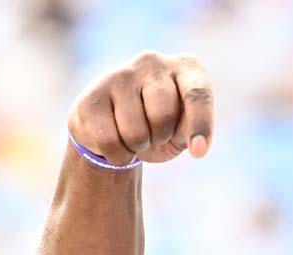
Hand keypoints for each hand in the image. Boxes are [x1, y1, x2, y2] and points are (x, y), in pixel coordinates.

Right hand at [68, 51, 212, 166]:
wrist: (116, 127)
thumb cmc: (162, 126)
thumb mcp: (184, 129)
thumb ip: (193, 129)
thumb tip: (198, 148)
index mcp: (184, 68)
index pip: (197, 94)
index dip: (200, 125)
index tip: (199, 152)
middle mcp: (152, 62)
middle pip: (163, 115)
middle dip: (161, 136)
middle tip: (156, 133)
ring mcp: (118, 74)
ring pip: (135, 133)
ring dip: (138, 147)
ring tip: (135, 135)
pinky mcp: (92, 96)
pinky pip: (109, 142)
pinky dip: (118, 155)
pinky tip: (115, 140)